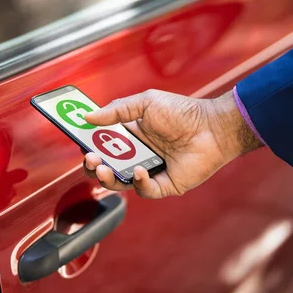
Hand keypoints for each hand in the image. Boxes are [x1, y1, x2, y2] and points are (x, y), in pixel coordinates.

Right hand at [83, 89, 261, 198]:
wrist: (213, 127)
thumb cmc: (181, 112)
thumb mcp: (144, 102)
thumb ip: (116, 110)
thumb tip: (87, 117)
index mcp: (130, 136)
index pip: (101, 145)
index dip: (88, 145)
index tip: (79, 142)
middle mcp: (137, 155)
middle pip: (106, 167)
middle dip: (92, 165)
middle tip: (89, 158)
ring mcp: (150, 171)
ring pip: (120, 182)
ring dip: (107, 177)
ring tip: (102, 166)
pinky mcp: (164, 185)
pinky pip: (145, 190)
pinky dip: (139, 182)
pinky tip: (139, 170)